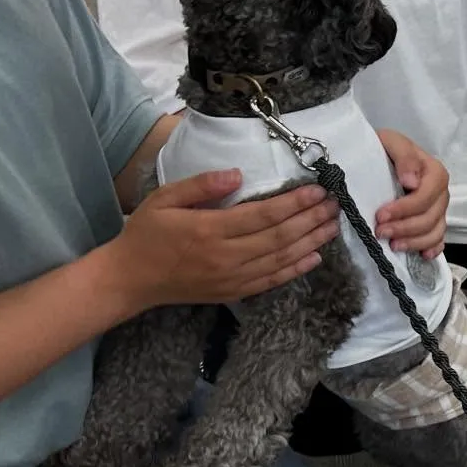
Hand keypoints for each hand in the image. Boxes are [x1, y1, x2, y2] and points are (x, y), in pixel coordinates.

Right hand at [109, 170, 340, 310]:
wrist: (131, 279)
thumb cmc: (147, 234)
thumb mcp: (165, 198)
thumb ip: (202, 185)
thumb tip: (237, 173)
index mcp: (210, 230)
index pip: (264, 215)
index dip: (294, 203)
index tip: (317, 190)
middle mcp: (227, 256)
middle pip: (280, 237)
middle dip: (311, 220)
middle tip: (335, 205)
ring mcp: (232, 278)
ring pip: (281, 259)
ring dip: (311, 242)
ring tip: (332, 226)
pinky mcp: (234, 292)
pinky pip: (272, 281)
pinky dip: (296, 269)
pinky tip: (315, 256)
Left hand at [374, 128, 448, 258]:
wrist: (384, 155)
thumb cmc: (387, 149)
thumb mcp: (391, 142)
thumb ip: (404, 157)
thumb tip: (412, 182)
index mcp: (435, 172)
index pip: (425, 197)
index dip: (404, 209)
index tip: (381, 215)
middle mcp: (441, 193)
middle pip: (430, 218)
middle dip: (405, 228)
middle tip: (380, 232)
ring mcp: (439, 210)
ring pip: (434, 232)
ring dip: (414, 242)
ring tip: (393, 245)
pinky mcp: (434, 222)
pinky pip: (439, 239)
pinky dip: (432, 249)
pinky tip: (421, 255)